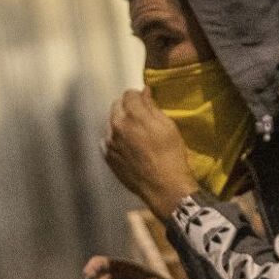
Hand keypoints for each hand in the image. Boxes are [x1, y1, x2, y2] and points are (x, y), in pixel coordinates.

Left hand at [103, 91, 197, 217]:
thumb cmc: (170, 155)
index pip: (129, 94)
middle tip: (140, 115)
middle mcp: (117, 126)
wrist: (163, 186)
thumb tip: (144, 93)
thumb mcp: (167, 126)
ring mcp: (109, 143)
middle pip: (117, 106)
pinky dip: (115, 139)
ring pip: (111, 124)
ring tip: (135, 134)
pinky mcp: (107, 157)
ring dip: (121, 123)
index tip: (145, 100)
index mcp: (133, 116)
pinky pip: (107, 141)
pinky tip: (127, 146)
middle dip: (127, 107)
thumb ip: (152, 107)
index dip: (139, 96)